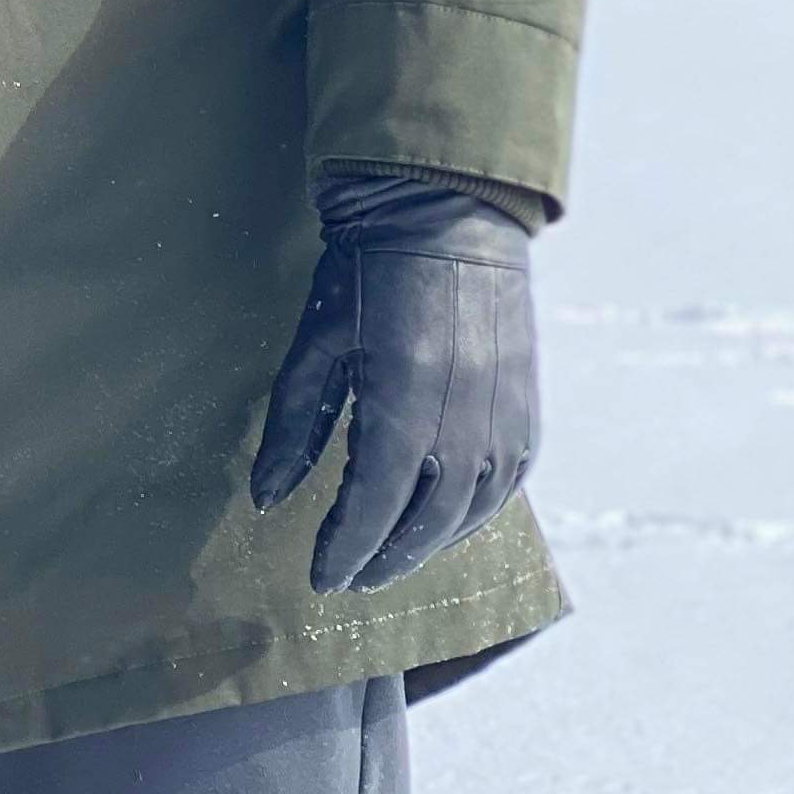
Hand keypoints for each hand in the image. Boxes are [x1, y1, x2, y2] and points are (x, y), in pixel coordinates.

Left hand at [250, 173, 540, 594]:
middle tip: (347, 579)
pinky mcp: (529, 411)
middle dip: (381, 559)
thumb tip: (264, 500)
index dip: (344, 549)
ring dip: (425, 547)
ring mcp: (505, 416)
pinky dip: (468, 518)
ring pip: (467, 513)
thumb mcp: (315, 341)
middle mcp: (464, 416)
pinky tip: (438, 526)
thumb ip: (291, 425)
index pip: (372, 504)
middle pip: (423, 520)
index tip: (319, 578)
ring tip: (384, 561)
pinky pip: (502, 487)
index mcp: (402, 397)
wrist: (448, 214)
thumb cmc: (367, 272)